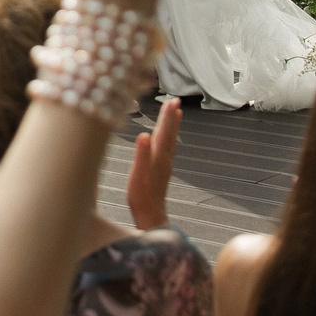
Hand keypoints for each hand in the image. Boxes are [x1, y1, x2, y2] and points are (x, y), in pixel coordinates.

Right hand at [127, 98, 179, 229]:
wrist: (151, 215)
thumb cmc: (141, 196)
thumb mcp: (138, 176)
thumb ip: (141, 155)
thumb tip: (144, 135)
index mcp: (158, 156)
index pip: (163, 131)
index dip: (166, 116)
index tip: (170, 101)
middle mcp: (164, 158)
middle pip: (169, 133)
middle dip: (171, 116)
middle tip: (175, 100)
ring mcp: (164, 164)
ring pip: (170, 139)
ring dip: (173, 125)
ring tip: (177, 112)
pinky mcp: (162, 170)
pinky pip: (168, 147)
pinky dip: (170, 137)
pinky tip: (168, 136)